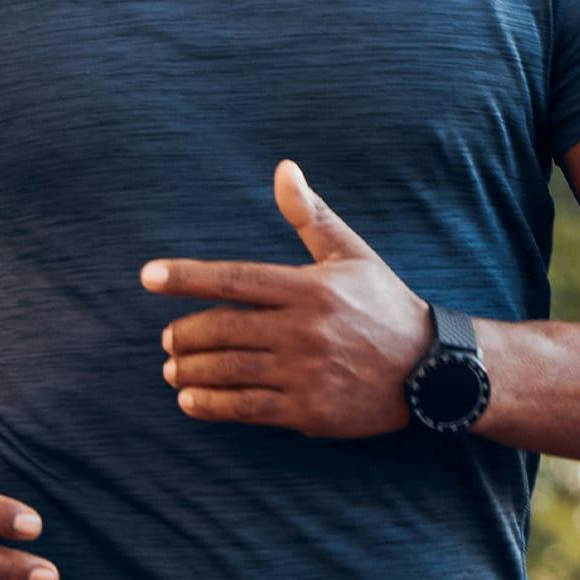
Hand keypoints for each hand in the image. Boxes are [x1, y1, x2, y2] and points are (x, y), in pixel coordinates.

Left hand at [141, 159, 434, 438]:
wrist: (430, 368)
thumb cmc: (383, 303)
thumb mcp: (350, 253)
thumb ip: (310, 215)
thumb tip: (284, 168)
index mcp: (308, 287)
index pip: (235, 278)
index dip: (187, 277)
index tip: (148, 276)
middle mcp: (303, 328)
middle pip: (224, 328)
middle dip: (185, 333)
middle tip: (167, 337)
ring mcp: (305, 372)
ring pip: (230, 370)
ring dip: (190, 370)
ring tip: (170, 368)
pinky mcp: (310, 410)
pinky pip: (248, 408)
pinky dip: (212, 405)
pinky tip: (189, 400)